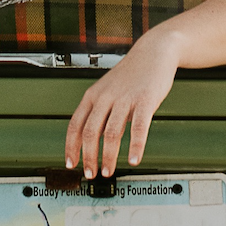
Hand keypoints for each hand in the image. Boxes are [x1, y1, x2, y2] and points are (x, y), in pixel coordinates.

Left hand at [64, 32, 181, 177]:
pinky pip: (138, 127)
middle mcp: (105, 97)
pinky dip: (135, 146)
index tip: (71, 164)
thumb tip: (94, 139)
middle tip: (90, 173)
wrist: (154, 51)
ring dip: (108, 156)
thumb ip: (100, 111)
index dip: (71, 147)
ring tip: (107, 171)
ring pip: (111, 133)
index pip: (75, 125)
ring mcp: (124, 98)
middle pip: (90, 132)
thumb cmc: (131, 74)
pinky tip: (134, 159)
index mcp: (93, 96)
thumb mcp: (107, 89)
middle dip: (88, 157)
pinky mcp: (145, 100)